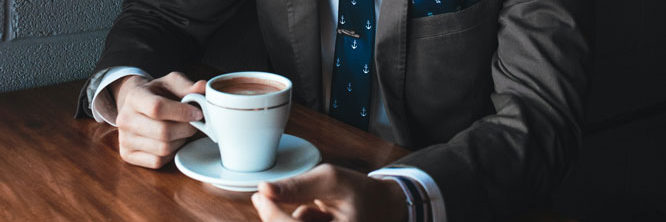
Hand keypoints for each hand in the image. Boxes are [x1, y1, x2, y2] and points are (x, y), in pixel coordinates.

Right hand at [112, 72, 205, 168]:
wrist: (137, 106)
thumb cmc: (158, 94)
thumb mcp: (171, 83)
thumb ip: (187, 86)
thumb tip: (203, 87)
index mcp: (134, 97)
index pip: (157, 108)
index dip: (182, 112)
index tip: (198, 113)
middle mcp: (124, 119)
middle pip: (163, 132)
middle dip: (186, 128)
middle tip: (194, 123)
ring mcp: (124, 139)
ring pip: (163, 148)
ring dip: (180, 141)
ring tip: (181, 131)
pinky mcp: (128, 155)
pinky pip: (158, 161)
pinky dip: (171, 153)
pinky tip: (172, 142)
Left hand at [251, 164, 407, 221]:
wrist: (383, 207)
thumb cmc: (360, 192)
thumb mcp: (331, 179)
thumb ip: (297, 186)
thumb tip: (264, 189)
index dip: (272, 213)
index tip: (261, 194)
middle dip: (278, 215)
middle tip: (269, 196)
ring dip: (295, 219)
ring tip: (318, 210)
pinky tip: (317, 218)